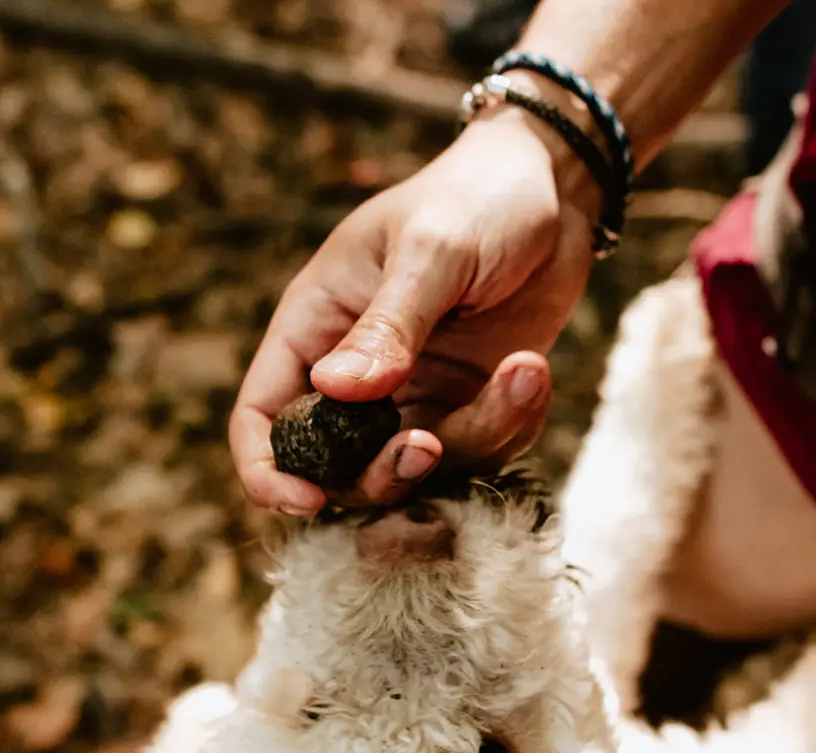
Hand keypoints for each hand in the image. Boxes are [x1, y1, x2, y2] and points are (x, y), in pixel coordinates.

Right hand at [230, 107, 601, 514]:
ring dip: (471, 443)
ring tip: (522, 372)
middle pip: (337, 468)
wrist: (554, 188)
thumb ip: (388, 324)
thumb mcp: (431, 251)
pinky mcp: (469, 404)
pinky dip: (510, 428)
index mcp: (314, 327)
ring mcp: (414, 395)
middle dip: (382, 475)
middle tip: (430, 446)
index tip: (308, 500)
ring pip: (419, 471)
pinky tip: (532, 371)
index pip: (261, 417)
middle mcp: (354, 373)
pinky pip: (479, 453)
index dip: (269, 470)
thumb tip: (338, 391)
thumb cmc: (477, 198)